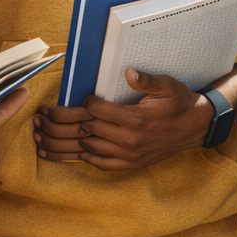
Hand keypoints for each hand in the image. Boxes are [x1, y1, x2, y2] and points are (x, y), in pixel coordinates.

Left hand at [34, 68, 212, 169]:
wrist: (194, 127)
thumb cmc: (179, 102)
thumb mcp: (167, 85)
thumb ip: (146, 80)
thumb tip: (128, 72)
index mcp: (136, 119)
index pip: (97, 111)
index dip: (80, 105)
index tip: (70, 99)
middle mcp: (129, 140)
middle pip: (87, 130)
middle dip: (60, 123)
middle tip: (41, 117)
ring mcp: (129, 155)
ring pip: (88, 148)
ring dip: (62, 143)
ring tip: (42, 136)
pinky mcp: (130, 164)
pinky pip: (100, 163)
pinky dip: (80, 158)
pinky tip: (65, 152)